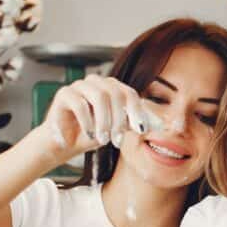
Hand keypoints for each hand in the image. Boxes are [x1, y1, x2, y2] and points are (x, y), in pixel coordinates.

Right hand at [32, 74, 160, 168]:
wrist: (67, 144)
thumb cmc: (94, 135)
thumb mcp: (118, 130)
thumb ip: (135, 123)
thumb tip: (162, 126)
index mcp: (112, 88)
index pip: (130, 93)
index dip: (137, 111)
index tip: (141, 131)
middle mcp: (97, 82)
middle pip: (116, 94)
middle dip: (119, 120)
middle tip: (117, 141)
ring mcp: (79, 85)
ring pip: (99, 97)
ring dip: (104, 122)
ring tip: (103, 139)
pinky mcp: (64, 94)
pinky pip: (80, 104)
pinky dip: (88, 122)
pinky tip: (89, 135)